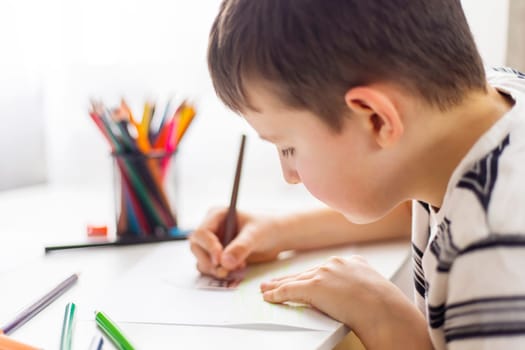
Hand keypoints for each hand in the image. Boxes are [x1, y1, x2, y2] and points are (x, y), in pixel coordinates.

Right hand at [189, 208, 282, 278]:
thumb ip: (241, 247)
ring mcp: (213, 243)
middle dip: (209, 261)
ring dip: (215, 269)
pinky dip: (220, 272)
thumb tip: (224, 263)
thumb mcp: (255, 235)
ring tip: (238, 267)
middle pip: (197, 247)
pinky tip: (238, 268)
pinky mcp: (218, 255)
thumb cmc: (266, 228)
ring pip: (201, 259)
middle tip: (225, 271)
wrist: (276, 236)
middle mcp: (211, 228)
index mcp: (217, 215)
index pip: (202, 232)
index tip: (220, 260)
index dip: (209, 247)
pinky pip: (210, 268)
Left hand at [260, 256, 431, 349]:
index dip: (309, 276)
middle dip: (289, 279)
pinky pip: (290, 290)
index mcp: (352, 262)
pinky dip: (277, 294)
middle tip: (274, 282)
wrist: (385, 310)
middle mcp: (336, 264)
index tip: (302, 279)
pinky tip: (269, 297)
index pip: (323, 270)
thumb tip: (356, 298)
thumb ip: (359, 287)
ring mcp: (324, 273)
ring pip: (295, 280)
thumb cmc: (386, 306)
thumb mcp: (373, 289)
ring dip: (278, 286)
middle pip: (306, 273)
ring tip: (266, 289)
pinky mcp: (315, 287)